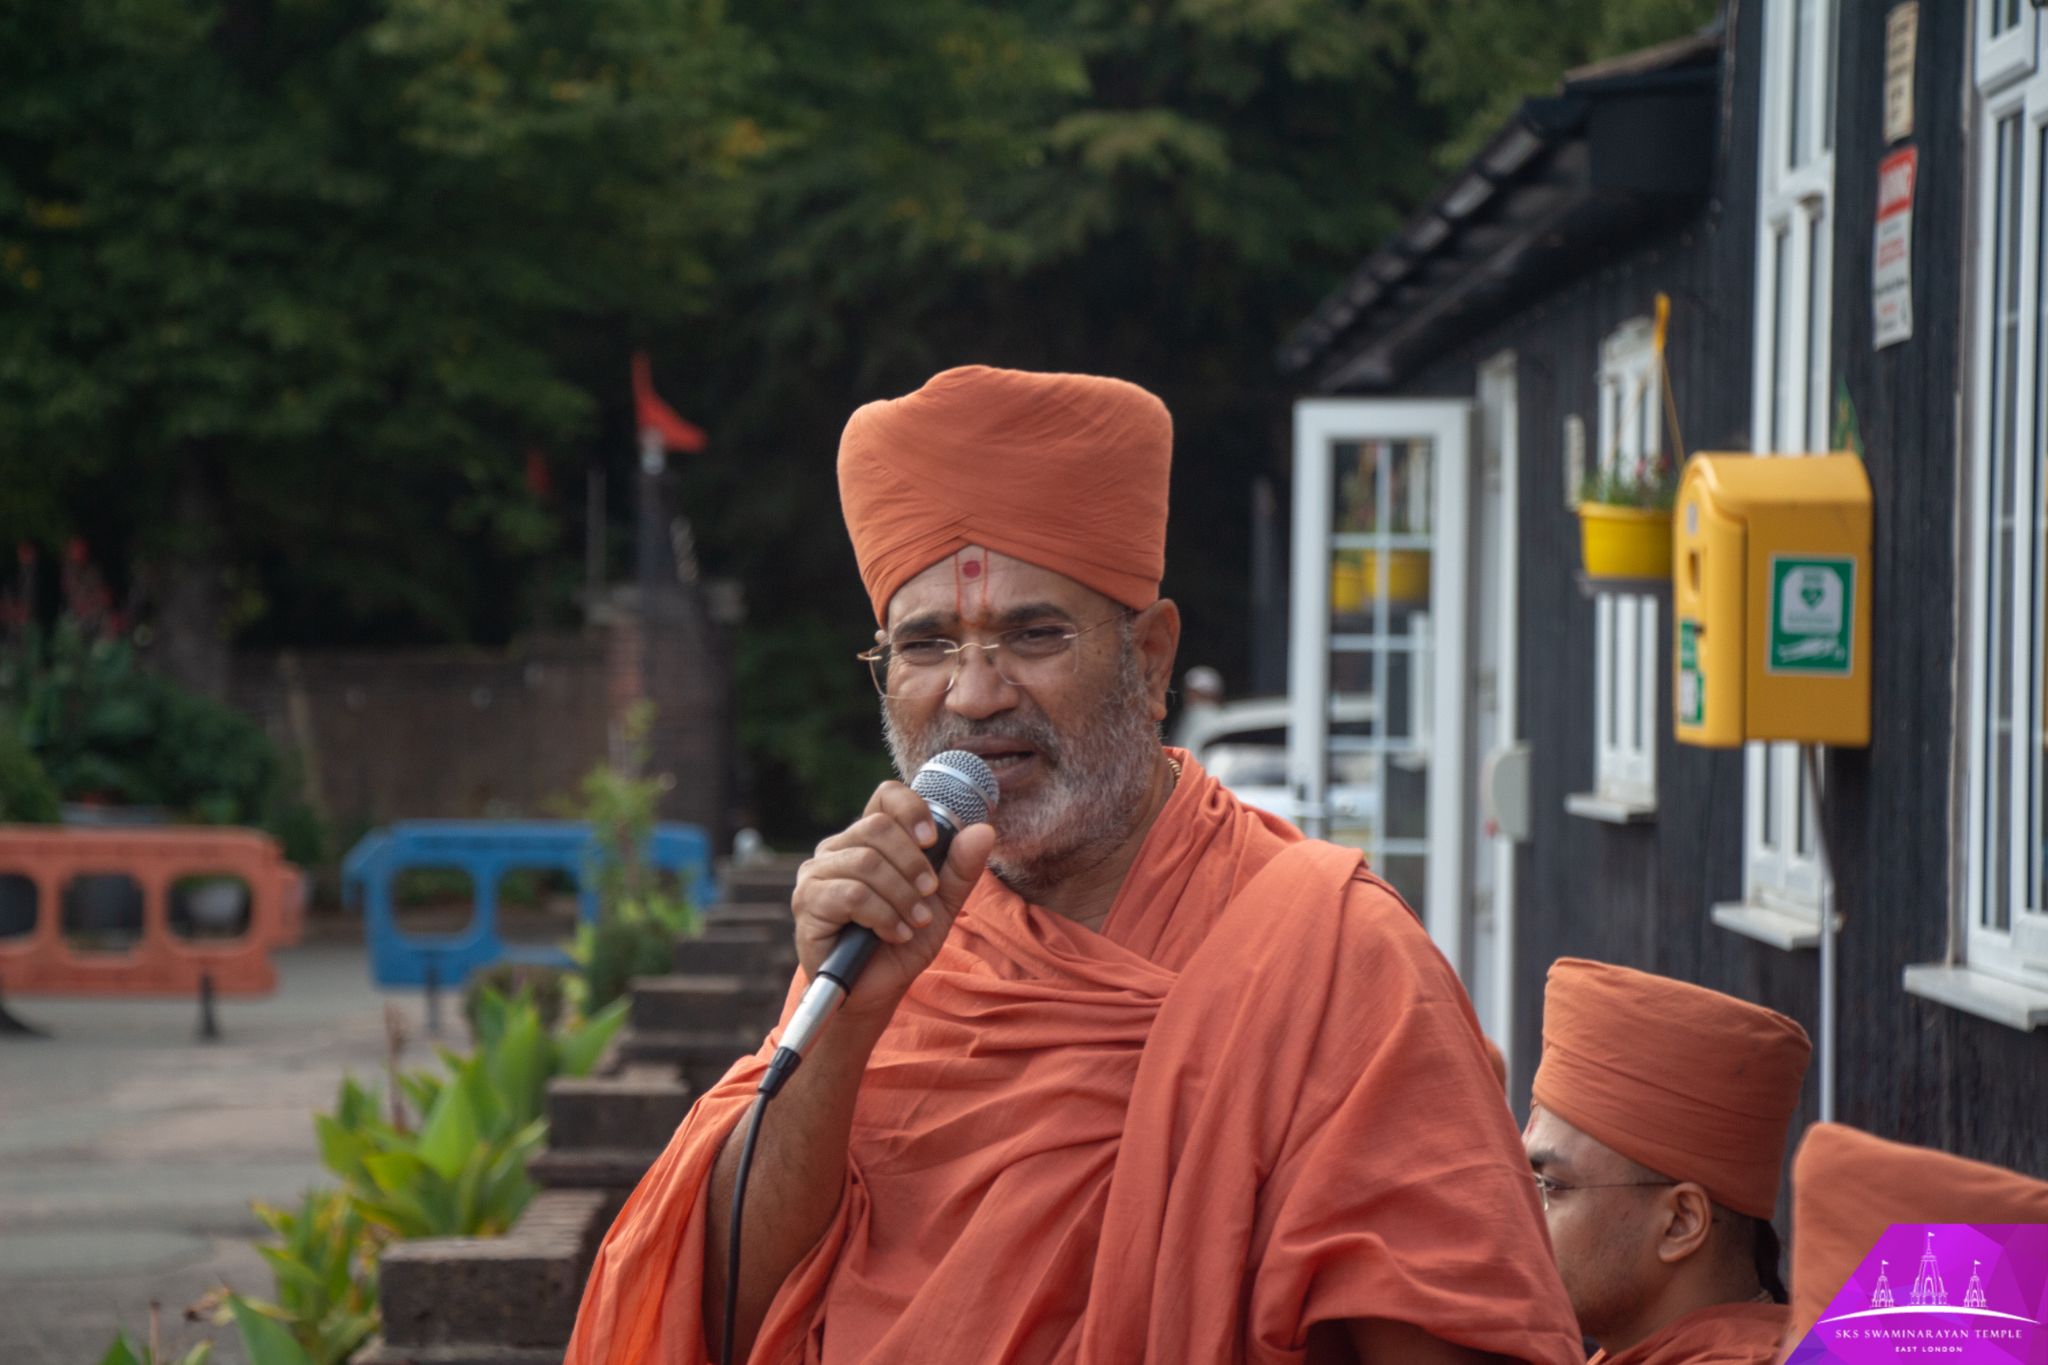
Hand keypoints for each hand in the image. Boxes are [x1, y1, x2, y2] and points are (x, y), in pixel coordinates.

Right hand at [790, 781, 994, 1022]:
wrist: (875, 992)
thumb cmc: (903, 942)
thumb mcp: (941, 904)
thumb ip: (960, 869)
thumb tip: (983, 830)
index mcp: (869, 840)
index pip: (885, 797)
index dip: (911, 809)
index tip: (932, 841)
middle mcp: (838, 849)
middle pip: (877, 828)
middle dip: (913, 864)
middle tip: (929, 896)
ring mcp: (817, 874)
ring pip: (866, 862)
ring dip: (902, 896)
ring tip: (914, 922)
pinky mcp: (808, 902)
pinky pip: (851, 895)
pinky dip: (884, 916)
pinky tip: (894, 934)